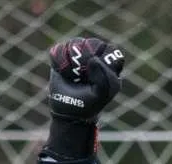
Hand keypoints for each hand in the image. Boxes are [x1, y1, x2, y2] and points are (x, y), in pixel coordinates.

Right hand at [44, 37, 124, 157]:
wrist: (69, 112)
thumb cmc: (89, 103)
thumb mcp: (101, 94)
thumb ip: (104, 77)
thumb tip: (93, 59)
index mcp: (109, 67)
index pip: (111, 50)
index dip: (105, 57)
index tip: (97, 69)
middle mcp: (94, 58)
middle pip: (95, 43)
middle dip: (88, 56)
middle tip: (83, 72)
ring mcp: (77, 57)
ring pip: (77, 43)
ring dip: (73, 58)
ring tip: (73, 74)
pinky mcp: (62, 59)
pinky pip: (61, 49)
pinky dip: (60, 59)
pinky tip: (63, 72)